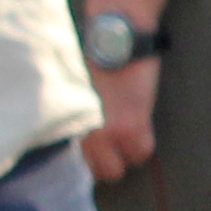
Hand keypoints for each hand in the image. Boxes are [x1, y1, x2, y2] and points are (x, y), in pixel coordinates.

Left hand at [80, 50, 163, 183]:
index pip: (75, 163)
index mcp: (67, 123)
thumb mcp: (76, 93)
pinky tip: (141, 128)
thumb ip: (77, 117)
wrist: (115, 38)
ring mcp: (106, 132)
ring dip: (126, 156)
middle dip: (108, 161)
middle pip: (97, 172)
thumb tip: (82, 137)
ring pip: (118, 169)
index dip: (90, 160)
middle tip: (116, 145)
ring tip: (128, 135)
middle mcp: (82, 133)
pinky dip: (143, 146)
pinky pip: (141, 152)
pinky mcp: (131, 125)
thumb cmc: (94, 59)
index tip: (97, 152)